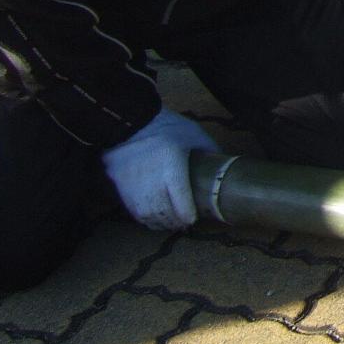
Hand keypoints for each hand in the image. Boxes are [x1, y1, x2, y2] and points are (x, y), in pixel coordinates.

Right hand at [102, 109, 217, 229]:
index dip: (189, 217)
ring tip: (169, 221)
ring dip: (160, 222)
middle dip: (176, 223)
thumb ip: (210, 149)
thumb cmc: (165, 126)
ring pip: (148, 217)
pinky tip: (152, 214)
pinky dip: (144, 217)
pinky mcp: (120, 187)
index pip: (182, 208)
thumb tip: (224, 162)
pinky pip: (133, 211)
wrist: (130, 121)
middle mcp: (153, 185)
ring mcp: (134, 188)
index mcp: (174, 172)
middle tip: (184, 222)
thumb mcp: (194, 134)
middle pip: (165, 216)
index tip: (194, 217)